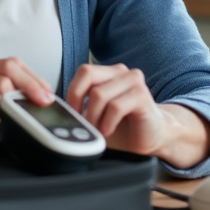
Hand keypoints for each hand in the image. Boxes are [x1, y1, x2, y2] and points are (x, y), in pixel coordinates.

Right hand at [0, 57, 53, 147]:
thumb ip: (13, 95)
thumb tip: (42, 96)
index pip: (13, 63)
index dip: (34, 76)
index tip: (48, 93)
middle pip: (9, 67)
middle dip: (32, 84)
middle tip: (44, 102)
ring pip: (2, 82)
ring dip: (18, 98)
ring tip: (24, 112)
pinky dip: (3, 108)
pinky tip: (5, 117)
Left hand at [65, 63, 209, 169]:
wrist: (151, 137)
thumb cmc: (123, 127)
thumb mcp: (96, 114)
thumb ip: (80, 108)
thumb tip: (57, 111)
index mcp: (108, 73)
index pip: (83, 71)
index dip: (72, 92)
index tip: (71, 112)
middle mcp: (121, 72)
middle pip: (88, 75)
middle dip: (78, 102)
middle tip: (81, 121)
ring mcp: (133, 81)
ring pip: (99, 94)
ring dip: (93, 117)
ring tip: (97, 130)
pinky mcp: (142, 96)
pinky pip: (115, 107)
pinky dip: (107, 122)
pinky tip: (108, 130)